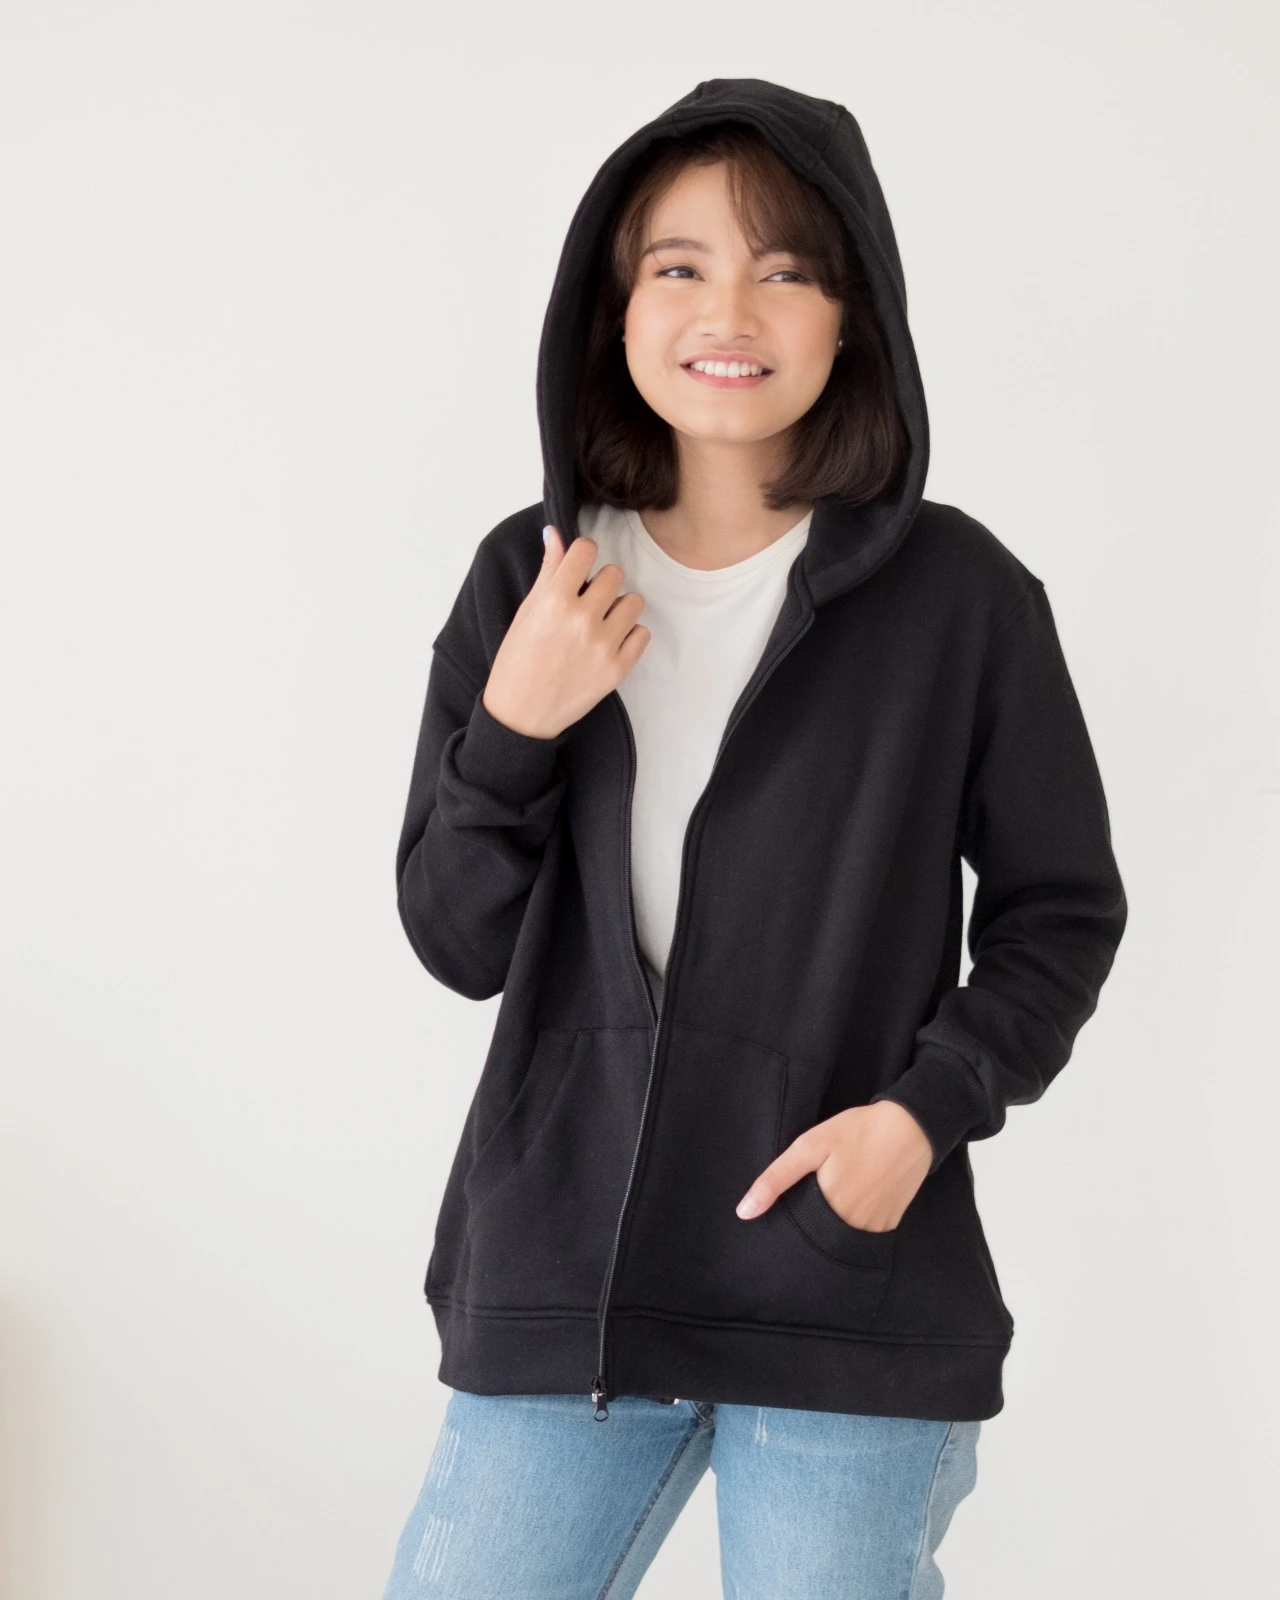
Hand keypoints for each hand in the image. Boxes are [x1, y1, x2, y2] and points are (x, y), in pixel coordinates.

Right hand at [482, 524, 650, 739]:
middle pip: (614, 574)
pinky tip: (610, 641)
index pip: (586, 550)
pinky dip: (629, 635)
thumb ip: (548, 571)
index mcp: (554, 601)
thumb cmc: (518, 661)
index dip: (583, 554)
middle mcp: (582, 620)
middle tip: (587, 601)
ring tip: (600, 622)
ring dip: (619, 607)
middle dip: (602, 583)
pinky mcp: (617, 669)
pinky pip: (642, 634)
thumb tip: (554, 533)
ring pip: (634, 602)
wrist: (521, 714)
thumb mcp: (527, 611)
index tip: (580, 567)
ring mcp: (603, 646)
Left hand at [735, 1101, 932, 1232]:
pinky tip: (852, 1201)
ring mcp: (874, 1230)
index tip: (784, 1214)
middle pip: (818, 1241)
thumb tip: (744, 1213)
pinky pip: (862, 1237)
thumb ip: (776, 1179)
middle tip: (810, 1200)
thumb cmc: (856, 1132)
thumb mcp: (809, 1147)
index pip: (795, 1235)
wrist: (911, 1128)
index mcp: (827, 1210)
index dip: (786, 1226)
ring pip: (840, 1243)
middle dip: (808, 1229)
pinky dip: (852, 1226)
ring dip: (830, 1230)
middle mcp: (852, 1229)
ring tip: (831, 1199)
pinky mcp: (890, 1226)